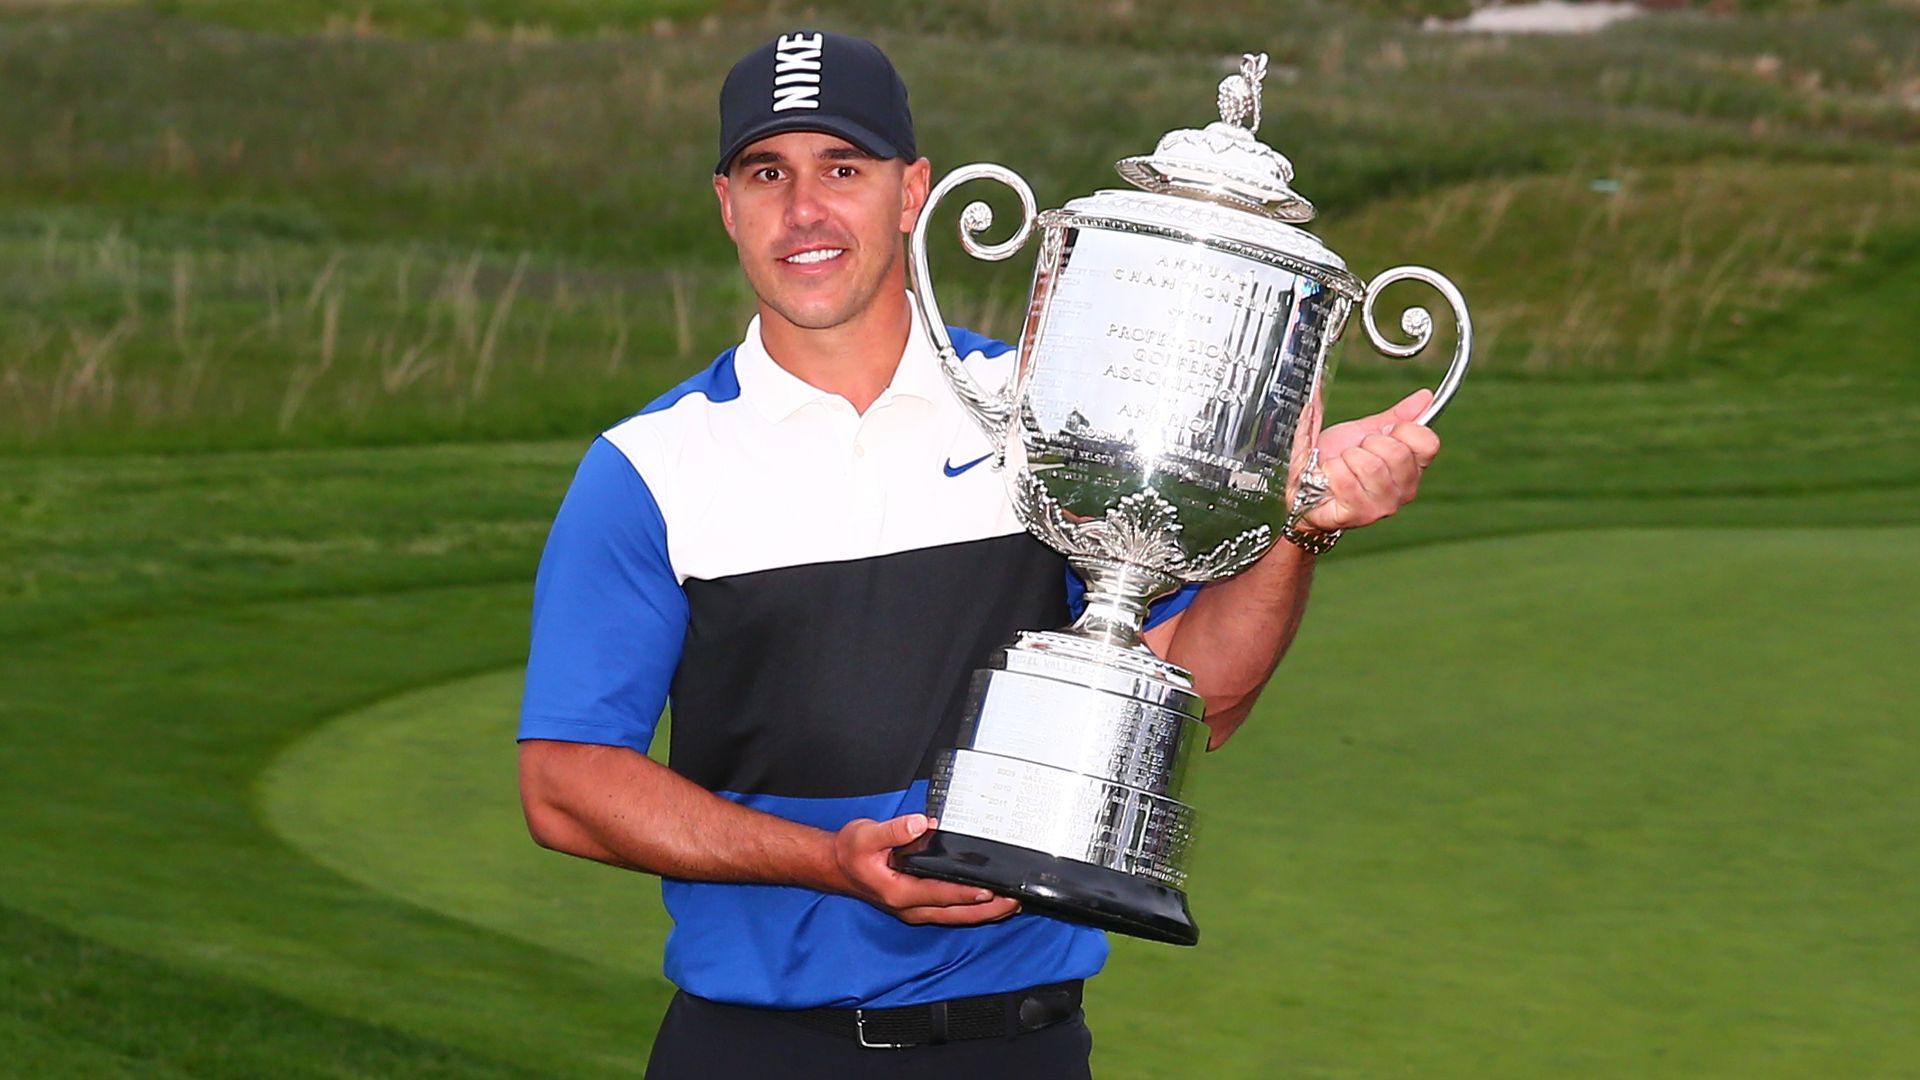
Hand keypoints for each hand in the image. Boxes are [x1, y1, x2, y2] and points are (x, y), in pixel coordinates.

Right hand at [832, 814, 1021, 925]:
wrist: (836, 866)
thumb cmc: (850, 853)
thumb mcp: (866, 835)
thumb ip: (894, 830)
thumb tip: (922, 824)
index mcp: (898, 892)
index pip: (940, 894)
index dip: (966, 893)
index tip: (990, 890)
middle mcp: (909, 907)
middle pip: (955, 913)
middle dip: (986, 909)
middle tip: (1014, 901)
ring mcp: (914, 910)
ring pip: (955, 917)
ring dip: (983, 913)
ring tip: (1010, 905)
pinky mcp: (918, 906)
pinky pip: (950, 912)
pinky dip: (971, 910)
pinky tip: (987, 903)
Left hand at [1299, 389, 1441, 532]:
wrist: (1304, 486)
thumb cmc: (1338, 460)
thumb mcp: (1366, 431)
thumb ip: (1397, 415)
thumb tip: (1426, 397)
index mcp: (1413, 467)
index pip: (1428, 442)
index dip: (1402, 430)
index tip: (1382, 433)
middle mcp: (1404, 490)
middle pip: (1397, 452)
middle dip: (1367, 444)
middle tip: (1356, 451)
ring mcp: (1382, 506)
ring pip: (1370, 466)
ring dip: (1346, 458)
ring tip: (1341, 464)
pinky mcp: (1357, 514)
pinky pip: (1345, 480)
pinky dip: (1331, 470)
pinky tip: (1329, 476)